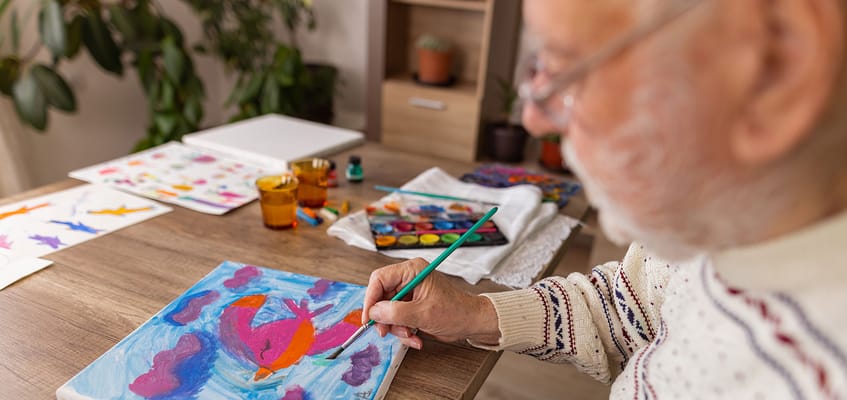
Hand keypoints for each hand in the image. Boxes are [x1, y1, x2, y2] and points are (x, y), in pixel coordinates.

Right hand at [362, 258, 500, 349]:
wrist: (471, 322)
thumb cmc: (455, 311)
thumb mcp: (422, 314)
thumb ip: (395, 312)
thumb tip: (374, 312)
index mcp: (412, 270)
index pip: (379, 279)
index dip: (371, 298)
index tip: (369, 317)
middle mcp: (409, 278)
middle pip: (381, 296)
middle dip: (384, 317)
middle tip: (385, 331)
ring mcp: (410, 292)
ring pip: (387, 310)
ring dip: (396, 327)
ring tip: (410, 335)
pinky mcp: (411, 305)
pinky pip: (397, 318)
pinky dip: (403, 330)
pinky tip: (415, 337)